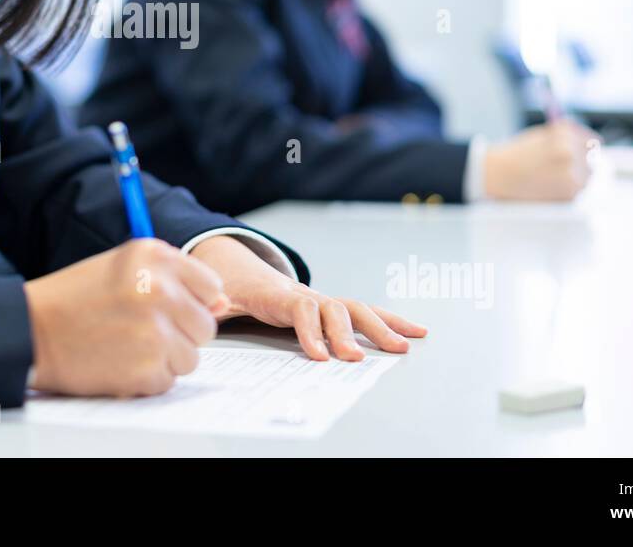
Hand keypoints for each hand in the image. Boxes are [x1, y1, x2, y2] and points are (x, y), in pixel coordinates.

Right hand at [23, 238, 228, 396]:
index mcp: (155, 256)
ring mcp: (154, 330)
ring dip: (164, 358)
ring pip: (191, 357)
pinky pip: (168, 380)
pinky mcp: (146, 367)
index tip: (164, 306)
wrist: (31, 329)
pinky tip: (118, 361)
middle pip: (205, 326)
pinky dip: (146, 379)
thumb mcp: (125, 268)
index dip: (190, 301)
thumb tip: (222, 304)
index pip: (211, 286)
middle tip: (139, 329)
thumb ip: (176, 279)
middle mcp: (159, 289)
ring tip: (126, 345)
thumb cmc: (76, 298)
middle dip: (179, 333)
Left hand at [189, 235, 426, 361]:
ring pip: (356, 309)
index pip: (300, 310)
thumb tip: (218, 306)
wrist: (243, 273)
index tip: (319, 356)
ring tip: (403, 346)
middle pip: (334, 308)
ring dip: (380, 327)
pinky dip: (391, 320)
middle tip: (357, 358)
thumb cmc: (236, 292)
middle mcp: (307, 295)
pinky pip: (365, 312)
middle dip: (348, 333)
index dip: (310, 332)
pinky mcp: (334, 308)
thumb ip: (221, 304)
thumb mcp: (223, 297)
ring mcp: (323, 300)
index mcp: (280, 297)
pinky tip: (414, 332)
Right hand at [484, 119, 599, 200]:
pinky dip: (568, 190)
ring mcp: (572, 174)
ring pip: (588, 176)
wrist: (496, 175)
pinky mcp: (569, 194)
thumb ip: (567, 137)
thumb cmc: (516, 154)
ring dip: (577, 177)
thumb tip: (593, 144)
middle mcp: (571, 152)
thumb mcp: (542, 135)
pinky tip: (550, 186)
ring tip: (553, 177)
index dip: (585, 147)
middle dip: (581, 163)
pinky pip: (578, 190)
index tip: (581, 153)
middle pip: (593, 159)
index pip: (593, 141)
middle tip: (560, 168)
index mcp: (565, 135)